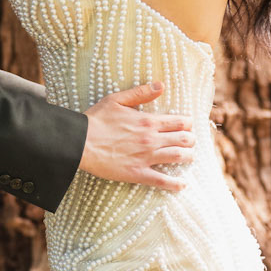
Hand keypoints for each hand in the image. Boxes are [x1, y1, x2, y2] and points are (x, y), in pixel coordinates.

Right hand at [79, 84, 195, 190]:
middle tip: (189, 142)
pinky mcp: (137, 174)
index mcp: (148, 121)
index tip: (187, 126)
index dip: (188, 124)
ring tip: (189, 157)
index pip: (181, 122)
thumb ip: (140, 92)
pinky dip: (175, 184)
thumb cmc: (95, 120)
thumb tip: (160, 85)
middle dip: (191, 140)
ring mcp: (146, 157)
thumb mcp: (116, 99)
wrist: (79, 142)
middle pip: (184, 140)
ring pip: (178, 157)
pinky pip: (162, 181)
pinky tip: (182, 184)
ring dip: (188, 157)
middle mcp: (151, 139)